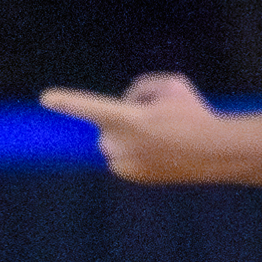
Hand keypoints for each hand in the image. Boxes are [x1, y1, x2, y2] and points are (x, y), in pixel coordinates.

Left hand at [40, 72, 230, 182]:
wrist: (217, 152)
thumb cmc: (194, 114)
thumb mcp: (171, 84)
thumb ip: (141, 88)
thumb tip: (128, 104)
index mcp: (127, 117)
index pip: (90, 107)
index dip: (67, 102)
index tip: (45, 98)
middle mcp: (121, 143)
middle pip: (106, 128)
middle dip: (119, 123)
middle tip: (151, 121)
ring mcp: (126, 164)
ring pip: (114, 145)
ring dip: (128, 139)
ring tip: (161, 138)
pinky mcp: (134, 177)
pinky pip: (124, 161)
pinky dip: (137, 155)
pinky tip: (162, 152)